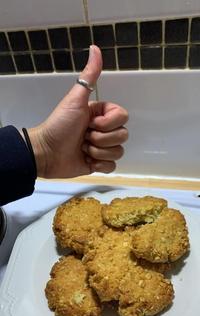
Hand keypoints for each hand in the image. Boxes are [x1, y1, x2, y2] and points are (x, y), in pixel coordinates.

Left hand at [28, 45, 127, 178]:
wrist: (47, 151)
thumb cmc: (60, 124)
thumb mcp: (75, 99)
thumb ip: (89, 76)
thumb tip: (95, 48)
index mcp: (102, 114)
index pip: (123, 117)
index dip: (108, 123)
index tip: (90, 122)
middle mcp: (104, 130)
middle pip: (122, 135)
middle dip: (101, 138)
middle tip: (84, 137)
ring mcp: (102, 148)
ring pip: (118, 151)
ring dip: (98, 152)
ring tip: (82, 149)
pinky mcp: (99, 164)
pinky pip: (112, 166)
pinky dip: (100, 165)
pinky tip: (87, 161)